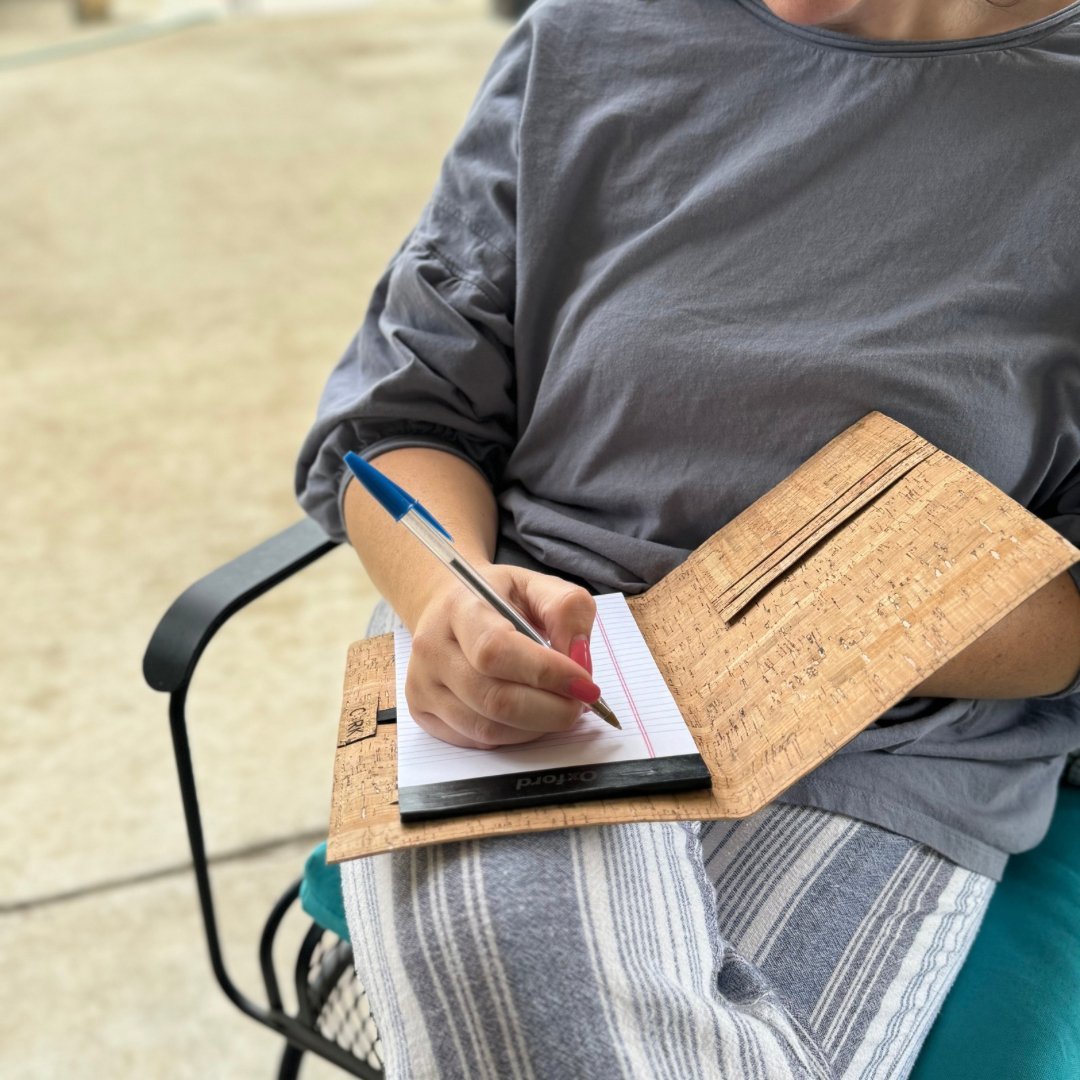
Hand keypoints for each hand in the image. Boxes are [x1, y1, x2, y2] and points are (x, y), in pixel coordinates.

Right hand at [405, 564, 599, 747]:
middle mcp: (433, 649)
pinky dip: (515, 736)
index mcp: (459, 608)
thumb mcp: (536, 585)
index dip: (547, 674)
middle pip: (494, 699)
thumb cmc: (496, 597)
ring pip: (487, 729)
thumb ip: (566, 610)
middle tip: (580, 703)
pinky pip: (477, 741)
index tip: (586, 684)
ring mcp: (423, 685)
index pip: (497, 650)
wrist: (447, 605)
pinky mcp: (424, 713)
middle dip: (550, 710)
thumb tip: (579, 660)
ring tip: (558, 707)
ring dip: (536, 727)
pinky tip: (530, 716)